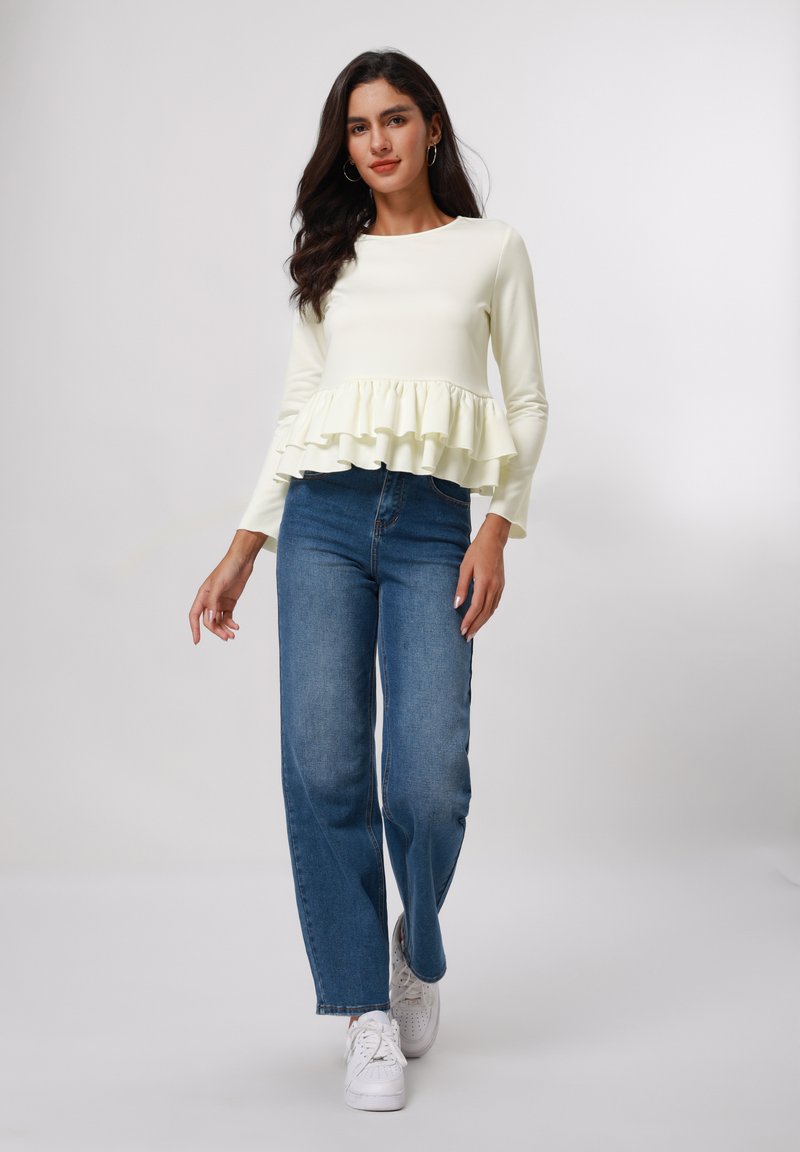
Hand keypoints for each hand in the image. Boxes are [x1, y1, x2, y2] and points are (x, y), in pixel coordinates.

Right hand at [189, 550, 255, 644]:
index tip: (197, 641)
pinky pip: (228, 617)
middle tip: (226, 637)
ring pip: (219, 621)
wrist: (242, 561)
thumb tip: (210, 619)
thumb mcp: (219, 585)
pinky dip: (231, 623)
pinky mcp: (229, 603)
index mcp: (203, 595)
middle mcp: (209, 600)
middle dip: (216, 630)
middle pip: (209, 621)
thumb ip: (213, 602)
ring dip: (224, 629)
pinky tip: (236, 626)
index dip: (194, 628)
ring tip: (232, 635)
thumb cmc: (227, 569)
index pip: (195, 615)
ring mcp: (219, 602)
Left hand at [453, 514, 509, 641]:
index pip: (476, 607)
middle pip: (485, 612)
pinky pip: (495, 604)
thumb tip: (456, 605)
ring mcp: (499, 586)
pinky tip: (482, 618)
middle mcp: (494, 586)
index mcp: (484, 582)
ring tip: (473, 631)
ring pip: (491, 610)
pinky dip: (488, 613)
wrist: (494, 540)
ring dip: (482, 622)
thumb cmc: (477, 551)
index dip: (469, 620)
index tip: (461, 629)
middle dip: (475, 626)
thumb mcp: (465, 567)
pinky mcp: (501, 585)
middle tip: (467, 636)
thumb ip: (461, 587)